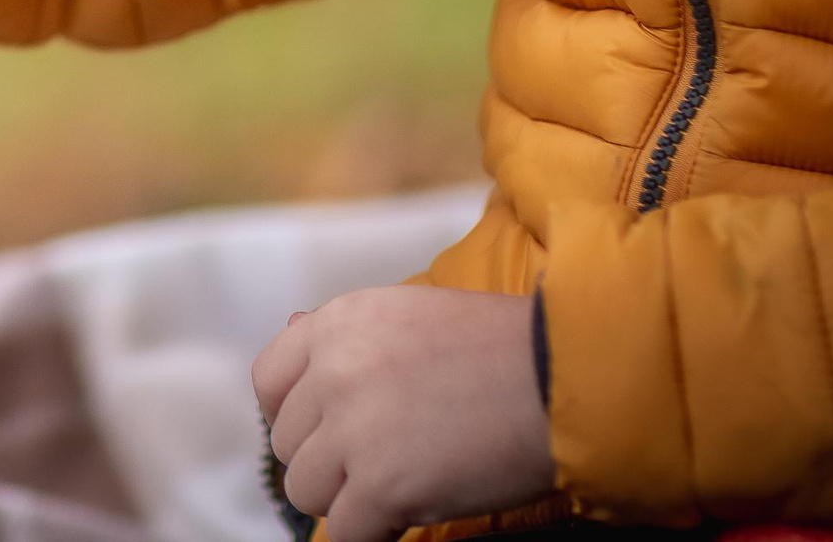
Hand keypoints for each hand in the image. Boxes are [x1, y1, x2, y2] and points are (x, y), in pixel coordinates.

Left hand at [252, 286, 554, 541]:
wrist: (565, 378)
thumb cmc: (501, 350)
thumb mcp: (409, 314)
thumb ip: (347, 334)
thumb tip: (292, 331)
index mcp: (337, 324)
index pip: (268, 381)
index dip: (291, 415)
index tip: (321, 433)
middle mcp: (332, 372)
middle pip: (289, 443)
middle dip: (329, 461)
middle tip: (381, 464)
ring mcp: (354, 431)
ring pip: (308, 490)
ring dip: (346, 499)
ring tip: (399, 488)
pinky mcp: (382, 486)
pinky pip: (344, 532)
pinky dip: (369, 535)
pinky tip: (400, 522)